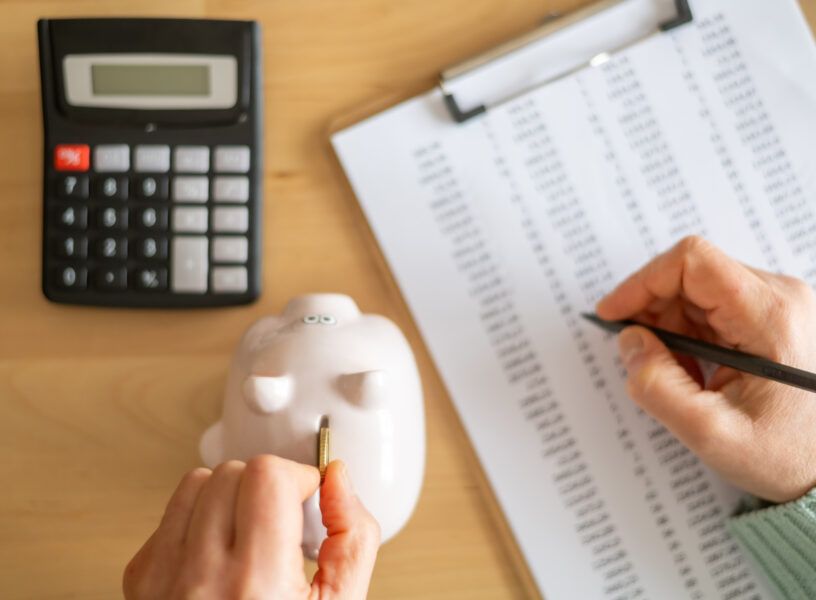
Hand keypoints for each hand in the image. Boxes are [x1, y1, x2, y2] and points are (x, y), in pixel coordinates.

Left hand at [123, 456, 379, 599]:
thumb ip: (353, 539)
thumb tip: (338, 480)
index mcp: (256, 588)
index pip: (266, 477)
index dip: (299, 477)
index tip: (309, 499)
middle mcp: (199, 582)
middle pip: (232, 473)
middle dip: (268, 487)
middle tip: (285, 522)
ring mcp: (161, 583)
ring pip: (195, 485)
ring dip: (231, 496)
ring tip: (253, 534)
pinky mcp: (139, 585)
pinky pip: (168, 518)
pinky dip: (199, 521)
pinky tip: (223, 552)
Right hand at [597, 236, 815, 502]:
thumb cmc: (790, 455)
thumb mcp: (711, 434)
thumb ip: (657, 386)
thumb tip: (630, 342)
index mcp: (771, 317)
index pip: (692, 263)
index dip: (642, 282)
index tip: (614, 313)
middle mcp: (781, 298)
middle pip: (691, 275)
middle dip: (653, 311)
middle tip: (640, 354)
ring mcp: (780, 305)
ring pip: (699, 291)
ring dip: (672, 327)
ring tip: (679, 376)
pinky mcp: (774, 317)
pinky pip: (715, 308)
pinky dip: (691, 335)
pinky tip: (697, 372)